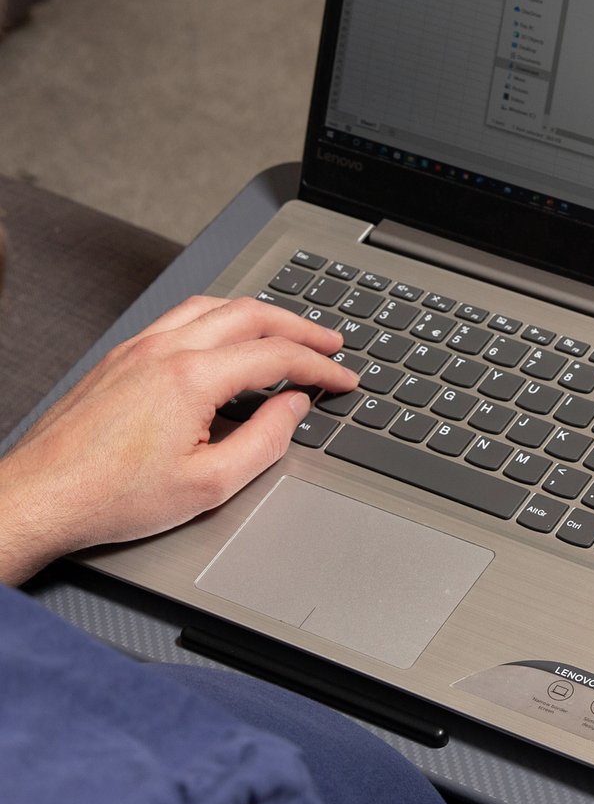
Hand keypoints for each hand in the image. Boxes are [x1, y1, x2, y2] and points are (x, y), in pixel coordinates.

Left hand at [0, 296, 356, 582]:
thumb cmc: (112, 496)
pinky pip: (181, 318)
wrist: (41, 497)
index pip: (275, 355)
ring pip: (213, 306)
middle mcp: (164, 350)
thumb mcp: (210, 484)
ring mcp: (138, 348)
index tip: (342, 378)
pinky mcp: (120, 357)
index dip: (319, 366)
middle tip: (329, 344)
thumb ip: (265, 441)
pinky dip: (220, 319)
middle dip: (299, 327)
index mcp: (191, 378)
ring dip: (259, 315)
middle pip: (249, 315)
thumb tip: (292, 410)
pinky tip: (228, 339)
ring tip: (286, 332)